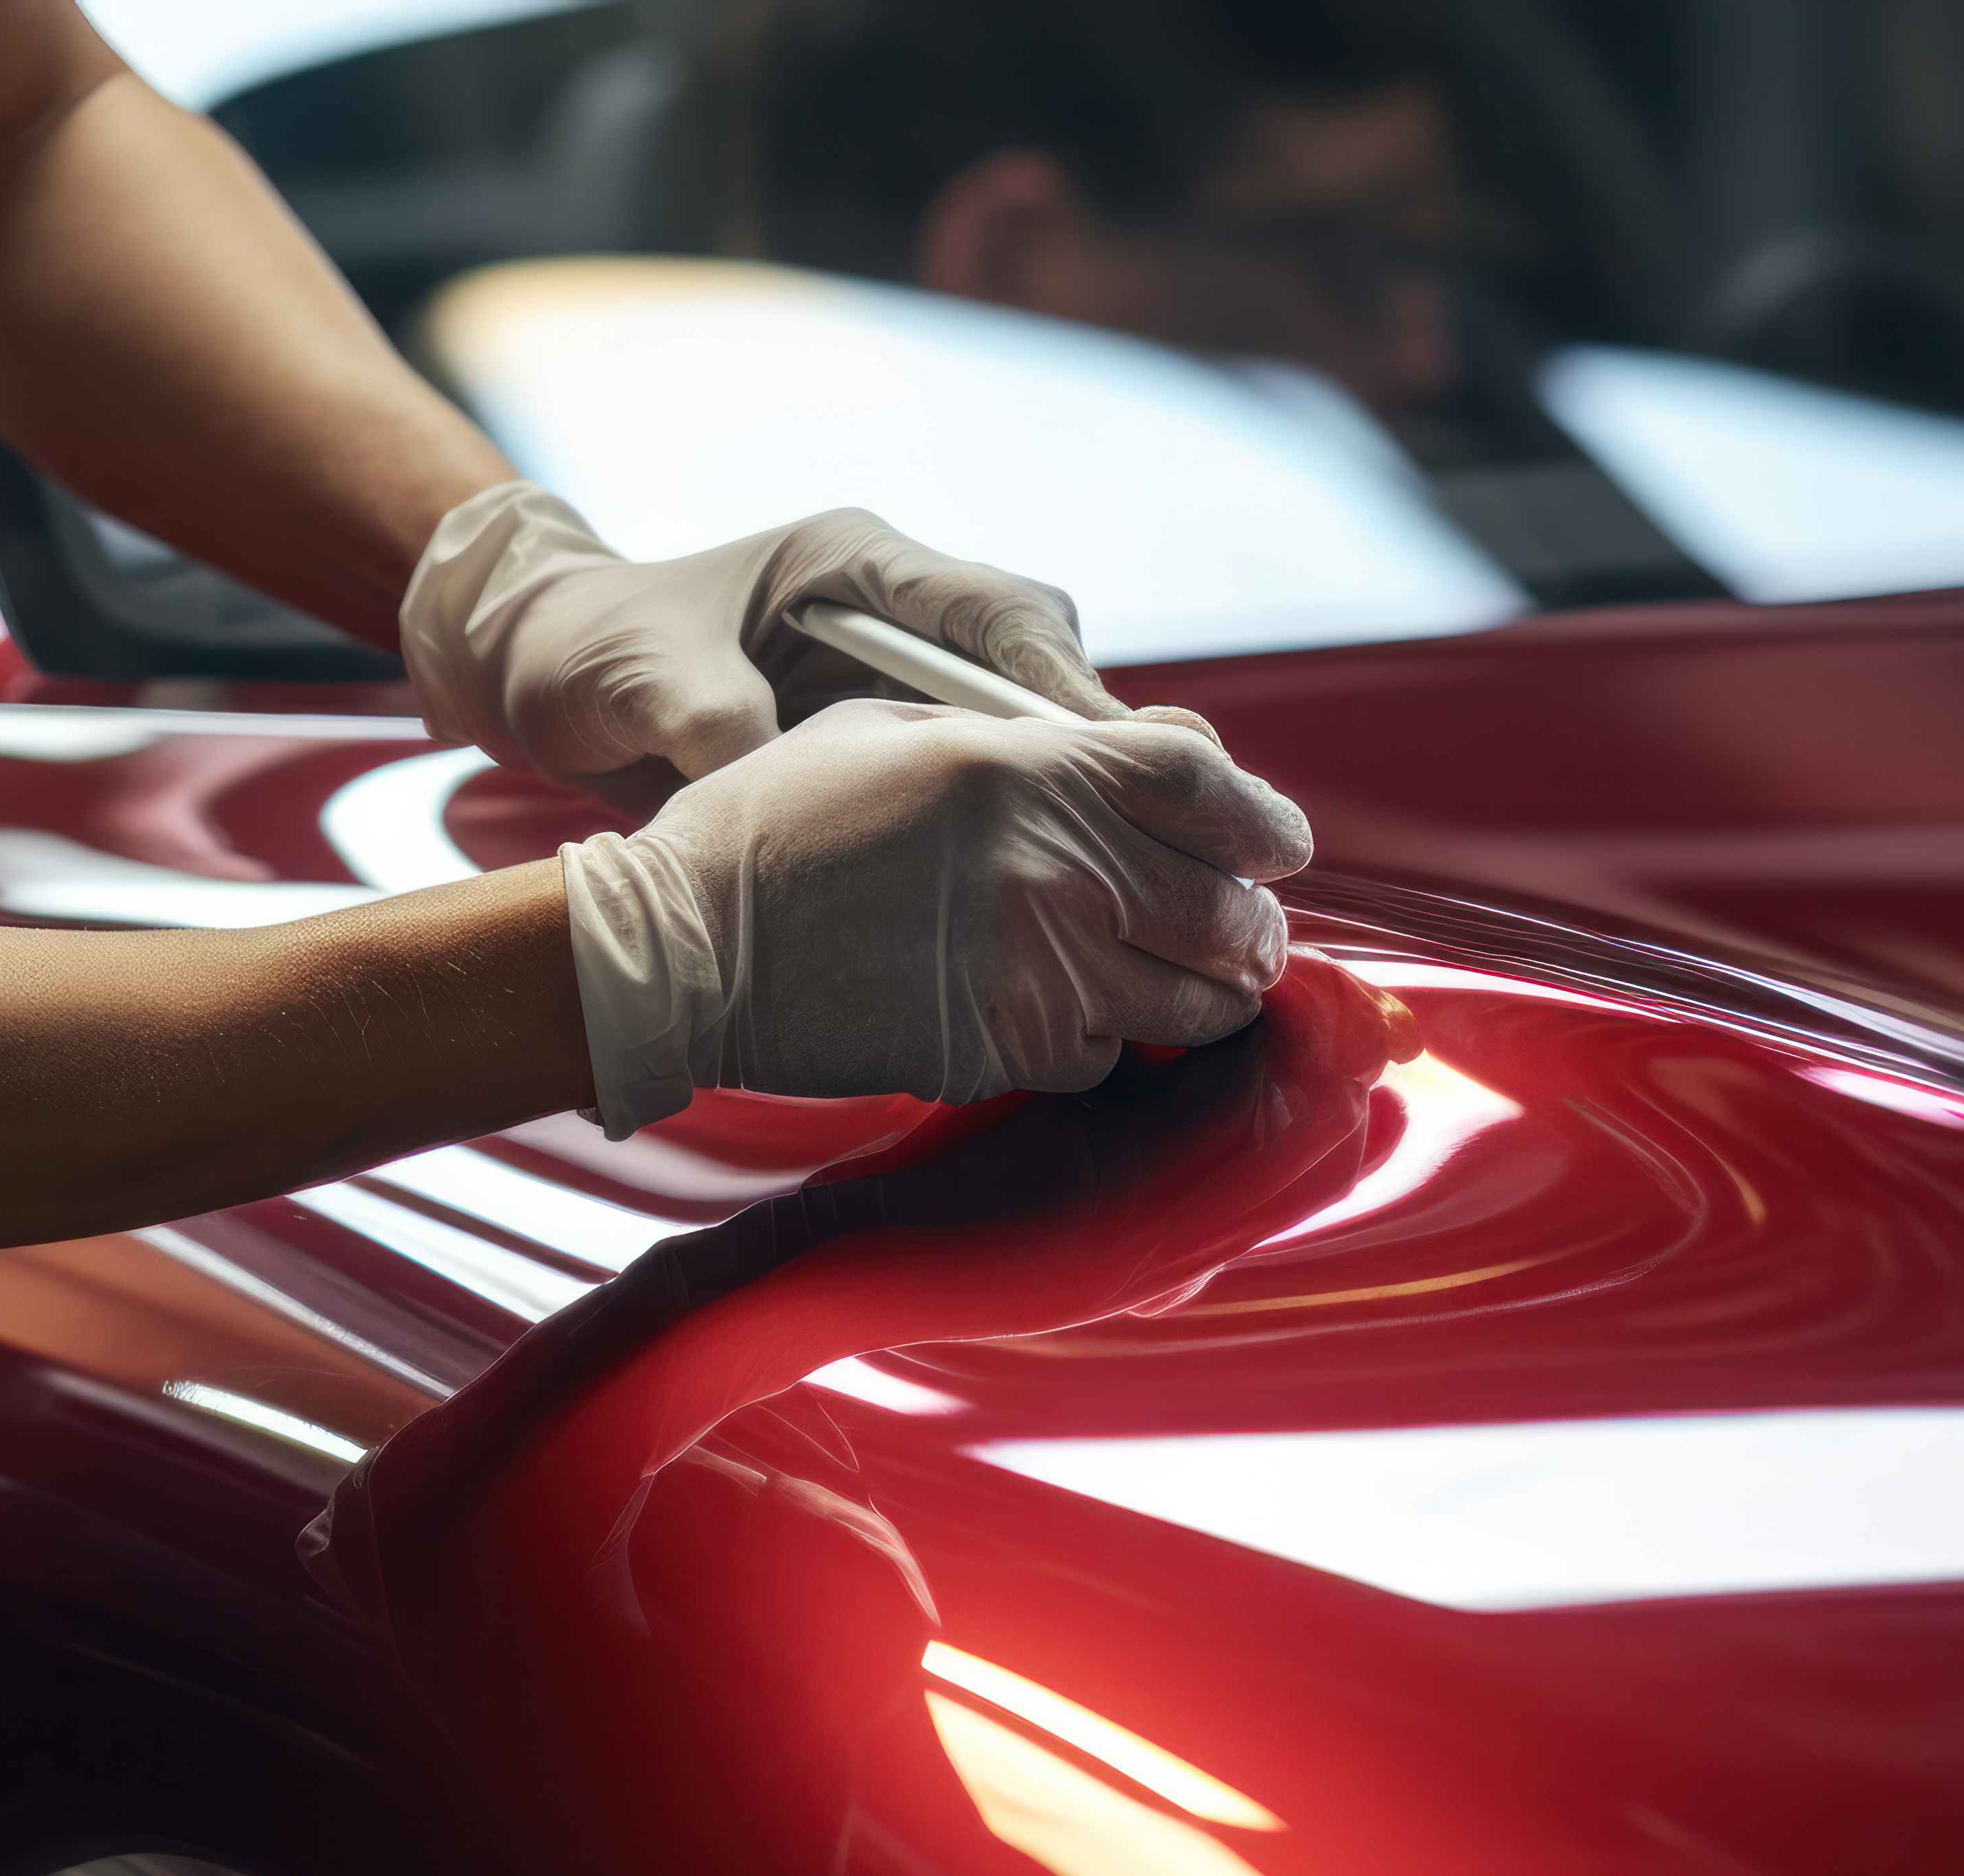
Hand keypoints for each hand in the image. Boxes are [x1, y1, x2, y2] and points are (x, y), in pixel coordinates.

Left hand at [401, 482, 1207, 804]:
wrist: (536, 667)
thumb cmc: (586, 651)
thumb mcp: (642, 680)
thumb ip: (715, 723)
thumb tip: (781, 779)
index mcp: (852, 565)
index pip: (994, 614)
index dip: (1063, 686)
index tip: (1114, 755)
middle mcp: (892, 614)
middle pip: (1040, 670)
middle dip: (1106, 748)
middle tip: (1164, 828)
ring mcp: (890, 679)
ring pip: (1023, 732)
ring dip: (1070, 799)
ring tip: (1124, 880)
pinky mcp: (878, 739)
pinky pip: (973, 781)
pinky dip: (1012, 833)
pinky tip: (1034, 900)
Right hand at [559, 697, 1310, 1134]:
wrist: (685, 944)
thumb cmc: (774, 828)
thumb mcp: (891, 731)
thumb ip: (1016, 742)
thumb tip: (1113, 755)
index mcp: (1026, 767)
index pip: (1202, 783)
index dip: (1260, 817)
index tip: (1277, 845)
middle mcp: (1051, 864)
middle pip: (1224, 905)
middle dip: (1249, 927)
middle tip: (1241, 935)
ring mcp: (1035, 966)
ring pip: (1190, 1000)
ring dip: (1202, 997)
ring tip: (1187, 987)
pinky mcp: (1004, 1049)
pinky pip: (1107, 1056)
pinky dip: (1108, 1044)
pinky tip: (1072, 1021)